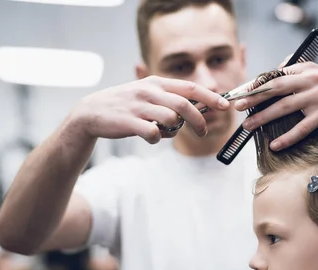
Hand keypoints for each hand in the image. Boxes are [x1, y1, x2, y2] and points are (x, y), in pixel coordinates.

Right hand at [70, 76, 229, 144]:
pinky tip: (150, 137)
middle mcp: (149, 92)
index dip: (210, 97)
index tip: (225, 106)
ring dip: (174, 130)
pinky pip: (153, 133)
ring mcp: (139, 106)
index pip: (190, 88)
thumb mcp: (147, 95)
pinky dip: (157, 138)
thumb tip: (196, 114)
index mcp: (156, 83)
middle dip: (199, 120)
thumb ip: (170, 101)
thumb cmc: (126, 105)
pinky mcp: (129, 122)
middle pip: (184, 105)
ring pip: (171, 119)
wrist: (92, 112)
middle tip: (203, 132)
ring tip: (164, 132)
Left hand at [233, 62, 317, 150]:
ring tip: (249, 126)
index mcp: (306, 68)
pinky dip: (287, 137)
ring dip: (264, 117)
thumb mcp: (317, 79)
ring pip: (285, 107)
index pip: (275, 75)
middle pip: (276, 87)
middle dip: (254, 97)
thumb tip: (269, 78)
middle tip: (237, 106)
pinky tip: (275, 144)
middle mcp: (312, 79)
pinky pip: (302, 127)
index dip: (255, 84)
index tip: (240, 93)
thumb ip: (296, 76)